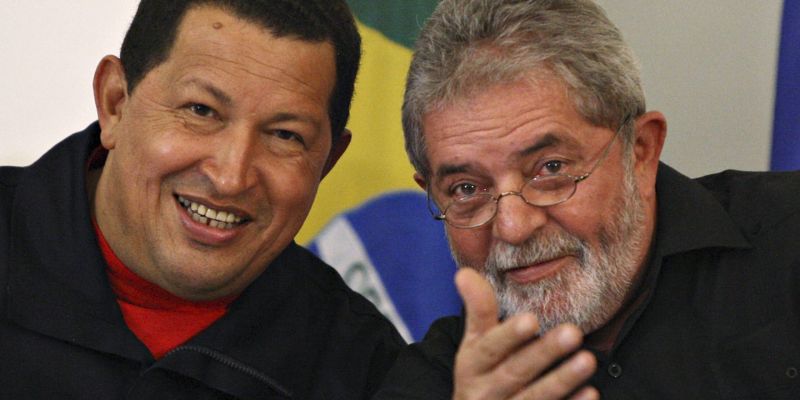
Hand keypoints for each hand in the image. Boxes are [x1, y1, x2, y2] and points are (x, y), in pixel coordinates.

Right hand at [452, 268, 597, 399]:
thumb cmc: (480, 374)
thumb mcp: (473, 343)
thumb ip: (477, 310)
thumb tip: (465, 272)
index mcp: (473, 365)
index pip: (490, 348)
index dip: (509, 336)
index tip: (531, 319)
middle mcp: (486, 390)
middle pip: (516, 371)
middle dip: (544, 353)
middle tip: (573, 332)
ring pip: (535, 397)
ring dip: (562, 379)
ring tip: (588, 360)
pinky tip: (590, 392)